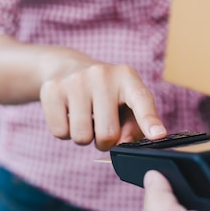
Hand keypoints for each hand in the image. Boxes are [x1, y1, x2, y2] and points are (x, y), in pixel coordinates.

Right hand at [39, 51, 165, 150]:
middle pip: (108, 134)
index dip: (149, 121)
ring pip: (81, 137)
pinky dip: (65, 132)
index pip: (141, 100)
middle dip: (105, 141)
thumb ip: (134, 126)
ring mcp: (74, 80)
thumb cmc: (106, 94)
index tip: (158, 135)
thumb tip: (124, 143)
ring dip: (84, 137)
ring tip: (85, 118)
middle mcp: (101, 74)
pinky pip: (60, 133)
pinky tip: (69, 114)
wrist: (66, 67)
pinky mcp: (51, 90)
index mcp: (127, 77)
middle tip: (102, 126)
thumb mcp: (126, 103)